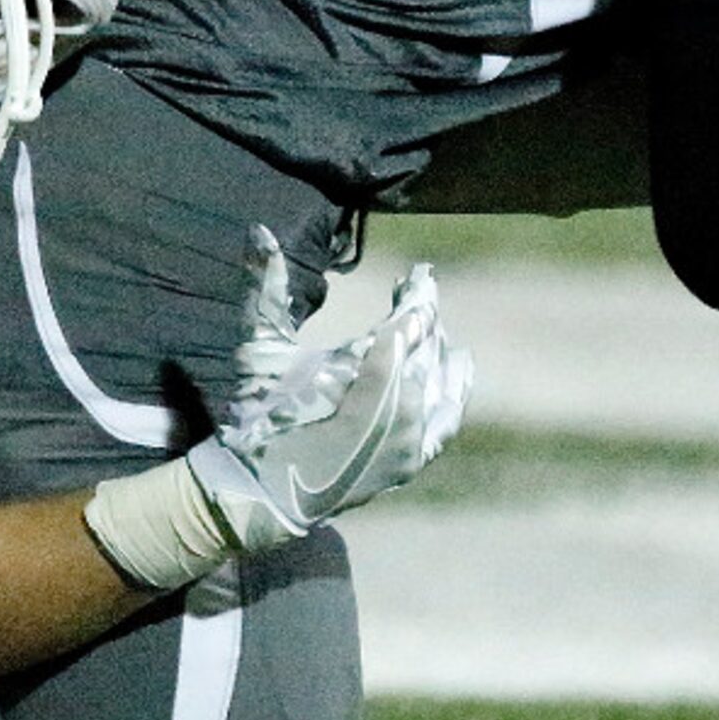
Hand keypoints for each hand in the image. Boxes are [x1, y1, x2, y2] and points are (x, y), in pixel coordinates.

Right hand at [187, 228, 472, 549]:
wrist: (263, 490)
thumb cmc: (260, 413)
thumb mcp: (260, 348)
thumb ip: (266, 286)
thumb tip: (260, 228)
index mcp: (366, 370)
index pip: (411, 320)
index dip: (417, 294)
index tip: (418, 274)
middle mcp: (399, 404)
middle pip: (427, 344)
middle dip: (422, 316)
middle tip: (416, 291)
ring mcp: (410, 436)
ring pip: (439, 376)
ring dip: (433, 347)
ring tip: (423, 326)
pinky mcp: (412, 460)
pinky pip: (447, 417)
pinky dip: (454, 388)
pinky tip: (458, 362)